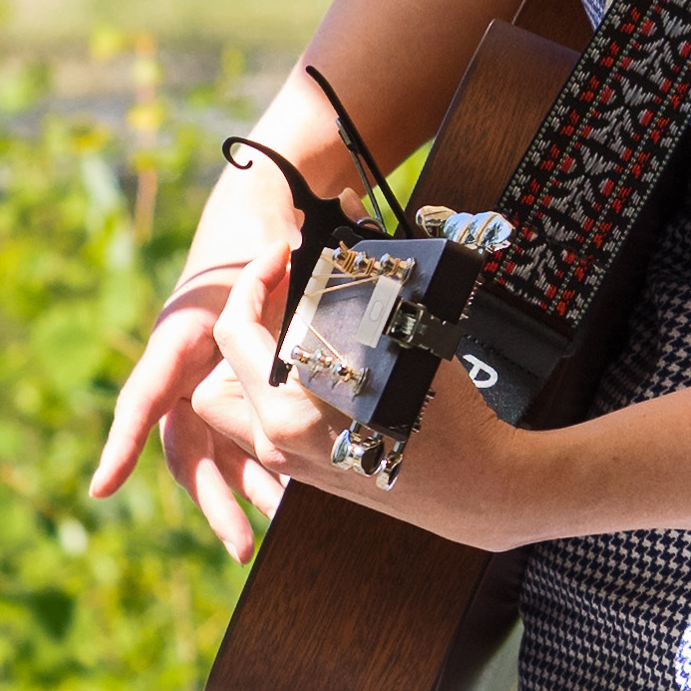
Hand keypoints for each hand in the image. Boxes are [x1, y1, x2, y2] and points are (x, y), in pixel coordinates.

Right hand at [92, 271, 284, 559]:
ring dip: (246, 494)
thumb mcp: (254, 254)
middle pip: (188, 449)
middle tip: (241, 543)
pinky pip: (241, 444)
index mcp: (174, 345)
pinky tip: (291, 496)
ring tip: (276, 527)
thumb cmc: (248, 244)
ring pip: (218, 456)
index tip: (102, 488)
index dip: (123, 440)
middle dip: (214, 499)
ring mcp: (204, 391)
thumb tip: (287, 250)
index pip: (143, 396)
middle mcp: (182, 378)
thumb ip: (265, 265)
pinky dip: (264, 470)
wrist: (253, 236)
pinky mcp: (231, 396)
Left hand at [179, 235, 547, 558]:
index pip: (233, 332)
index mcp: (290, 408)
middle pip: (214, 377)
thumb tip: (347, 204)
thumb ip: (371, 269)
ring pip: (230, 408)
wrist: (476, 486)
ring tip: (298, 332)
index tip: (281, 255)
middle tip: (282, 300)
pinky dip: (272, 393)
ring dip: (250, 366)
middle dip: (240, 331)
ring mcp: (286, 463)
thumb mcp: (413, 333)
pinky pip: (259, 428)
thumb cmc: (450, 415)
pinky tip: (322, 367)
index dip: (252, 281)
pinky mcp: (303, 474)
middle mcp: (275, 441)